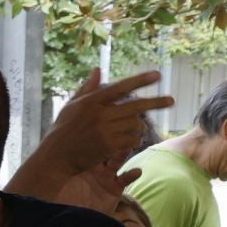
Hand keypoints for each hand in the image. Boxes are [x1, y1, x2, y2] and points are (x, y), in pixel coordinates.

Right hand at [36, 69, 172, 178]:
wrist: (55, 157)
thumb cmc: (62, 130)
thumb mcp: (71, 107)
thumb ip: (87, 88)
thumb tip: (98, 69)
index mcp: (90, 102)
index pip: (120, 88)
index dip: (140, 80)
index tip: (157, 75)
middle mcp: (98, 114)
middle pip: (135, 106)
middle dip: (156, 103)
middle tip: (171, 100)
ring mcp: (103, 130)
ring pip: (134, 124)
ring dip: (139, 126)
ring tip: (137, 129)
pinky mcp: (107, 146)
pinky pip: (131, 139)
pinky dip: (134, 139)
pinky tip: (131, 140)